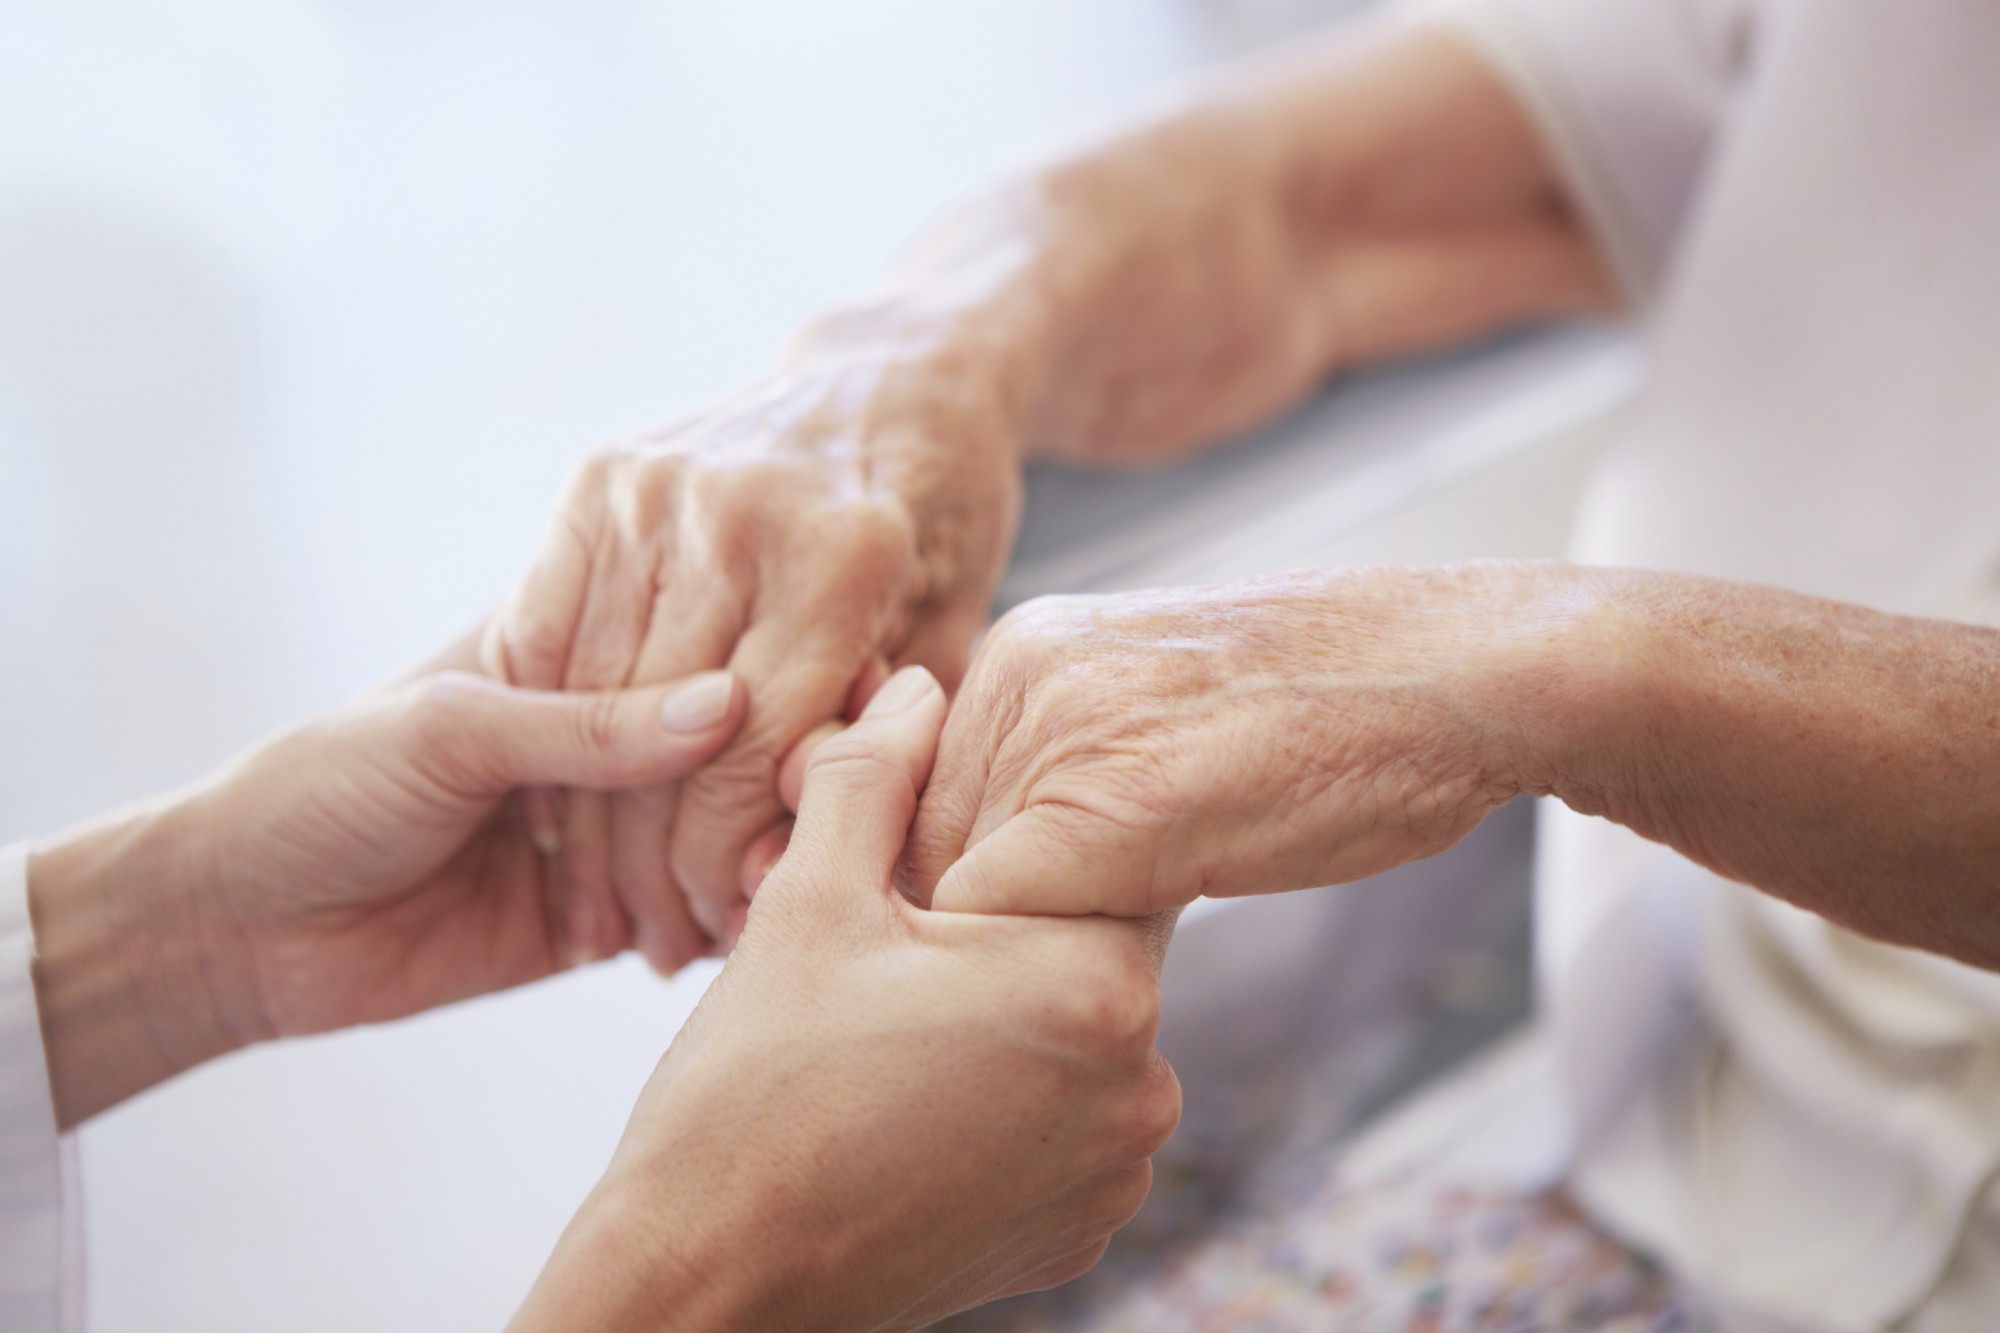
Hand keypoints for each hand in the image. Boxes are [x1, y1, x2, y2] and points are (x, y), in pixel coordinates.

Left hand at [27, 632, 743, 1125]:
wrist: (238, 926)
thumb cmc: (320, 789)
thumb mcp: (451, 732)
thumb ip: (586, 725)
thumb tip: (728, 702)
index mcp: (563, 657)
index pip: (690, 652)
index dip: (758, 674)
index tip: (829, 695)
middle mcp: (597, 740)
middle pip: (723, 749)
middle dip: (767, 779)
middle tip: (811, 809)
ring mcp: (604, 831)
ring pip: (713, 833)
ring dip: (747, 857)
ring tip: (770, 878)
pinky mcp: (600, 922)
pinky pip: (684, 918)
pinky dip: (718, 926)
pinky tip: (735, 929)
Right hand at [489, 343, 1022, 966]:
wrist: (893, 367)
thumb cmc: (942, 519)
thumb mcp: (949, 633)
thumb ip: (888, 744)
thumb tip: (815, 869)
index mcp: (842, 562)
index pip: (750, 758)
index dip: (727, 868)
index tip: (723, 935)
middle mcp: (741, 516)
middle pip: (661, 737)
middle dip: (652, 867)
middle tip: (658, 944)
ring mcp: (660, 487)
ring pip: (591, 695)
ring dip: (587, 818)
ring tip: (606, 904)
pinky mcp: (605, 474)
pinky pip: (549, 629)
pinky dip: (551, 727)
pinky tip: (565, 809)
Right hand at [512, 668, 1181, 1332]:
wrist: (706, 1283)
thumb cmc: (749, 1093)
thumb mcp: (806, 900)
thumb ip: (873, 775)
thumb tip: (912, 689)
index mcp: (1097, 985)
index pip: (1103, 853)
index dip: (1014, 833)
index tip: (939, 850)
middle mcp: (1141, 1086)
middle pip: (1088, 946)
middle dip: (1000, 926)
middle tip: (894, 937)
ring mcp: (1115, 1173)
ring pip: (1075, 1034)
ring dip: (1005, 1014)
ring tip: (890, 1027)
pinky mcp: (1078, 1233)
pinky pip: (1063, 1123)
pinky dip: (1004, 1099)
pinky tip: (909, 1100)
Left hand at [900, 564, 1569, 917]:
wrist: (1452, 675)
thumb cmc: (1328, 713)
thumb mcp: (1159, 711)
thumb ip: (1062, 764)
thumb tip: (992, 875)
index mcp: (1020, 647)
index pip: (910, 800)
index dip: (941, 888)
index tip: (981, 943)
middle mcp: (1016, 676)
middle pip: (914, 851)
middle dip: (958, 931)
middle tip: (1029, 977)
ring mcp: (1057, 737)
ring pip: (950, 902)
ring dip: (1002, 961)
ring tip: (1089, 971)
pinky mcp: (1108, 813)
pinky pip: (1006, 931)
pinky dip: (1040, 981)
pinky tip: (1118, 979)